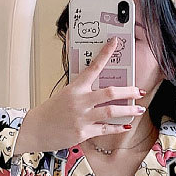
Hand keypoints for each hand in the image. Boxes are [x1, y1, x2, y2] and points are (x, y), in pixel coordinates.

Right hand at [13, 36, 145, 154]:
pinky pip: (105, 129)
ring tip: (139, 110)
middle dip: (128, 91)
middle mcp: (80, 101)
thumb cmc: (50, 112)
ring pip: (111, 112)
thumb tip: (100, 89)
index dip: (105, 54)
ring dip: (128, 110)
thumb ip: (81, 92)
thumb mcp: (65, 95)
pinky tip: (126, 126)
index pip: (93, 67)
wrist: (36, 129)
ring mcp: (82, 117)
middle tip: (140, 90)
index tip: (115, 43)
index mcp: (75, 87)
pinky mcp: (83, 132)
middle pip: (110, 93)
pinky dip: (117, 128)